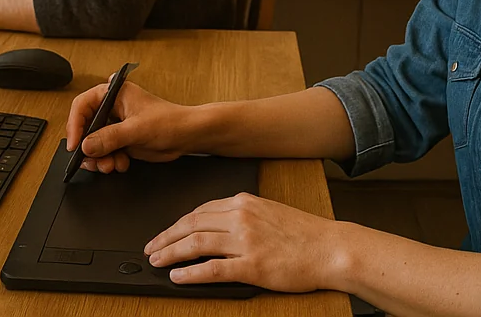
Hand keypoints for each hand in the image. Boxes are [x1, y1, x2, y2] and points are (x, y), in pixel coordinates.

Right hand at [64, 79, 196, 172]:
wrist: (186, 136)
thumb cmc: (169, 121)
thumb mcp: (137, 129)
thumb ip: (110, 137)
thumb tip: (86, 145)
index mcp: (114, 94)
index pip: (83, 105)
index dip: (75, 124)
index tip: (75, 144)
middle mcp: (112, 108)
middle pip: (85, 127)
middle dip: (88, 147)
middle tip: (93, 160)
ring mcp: (115, 125)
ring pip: (93, 143)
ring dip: (99, 158)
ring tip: (110, 165)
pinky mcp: (120, 140)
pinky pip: (104, 152)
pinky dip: (108, 161)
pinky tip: (120, 163)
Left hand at [145, 193, 344, 292]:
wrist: (330, 248)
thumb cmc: (304, 234)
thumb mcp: (268, 212)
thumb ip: (242, 215)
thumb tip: (214, 226)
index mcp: (244, 202)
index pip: (199, 211)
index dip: (176, 224)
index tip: (164, 234)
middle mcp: (241, 217)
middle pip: (191, 225)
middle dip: (166, 238)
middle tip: (151, 249)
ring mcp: (246, 241)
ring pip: (196, 243)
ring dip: (171, 253)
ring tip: (157, 262)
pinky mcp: (252, 265)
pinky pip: (213, 269)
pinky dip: (191, 272)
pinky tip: (178, 276)